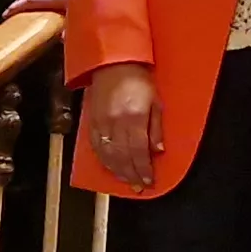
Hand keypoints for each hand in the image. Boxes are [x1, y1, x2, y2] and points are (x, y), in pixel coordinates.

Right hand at [85, 62, 162, 187]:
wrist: (113, 64)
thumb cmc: (139, 81)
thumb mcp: (156, 102)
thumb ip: (156, 128)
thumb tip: (157, 151)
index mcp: (134, 118)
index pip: (138, 151)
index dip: (143, 169)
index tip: (149, 181)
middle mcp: (116, 123)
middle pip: (123, 156)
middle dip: (131, 175)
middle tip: (138, 187)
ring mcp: (101, 124)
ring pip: (108, 155)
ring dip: (117, 171)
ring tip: (126, 182)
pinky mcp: (92, 122)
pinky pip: (96, 147)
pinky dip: (104, 161)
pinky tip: (110, 168)